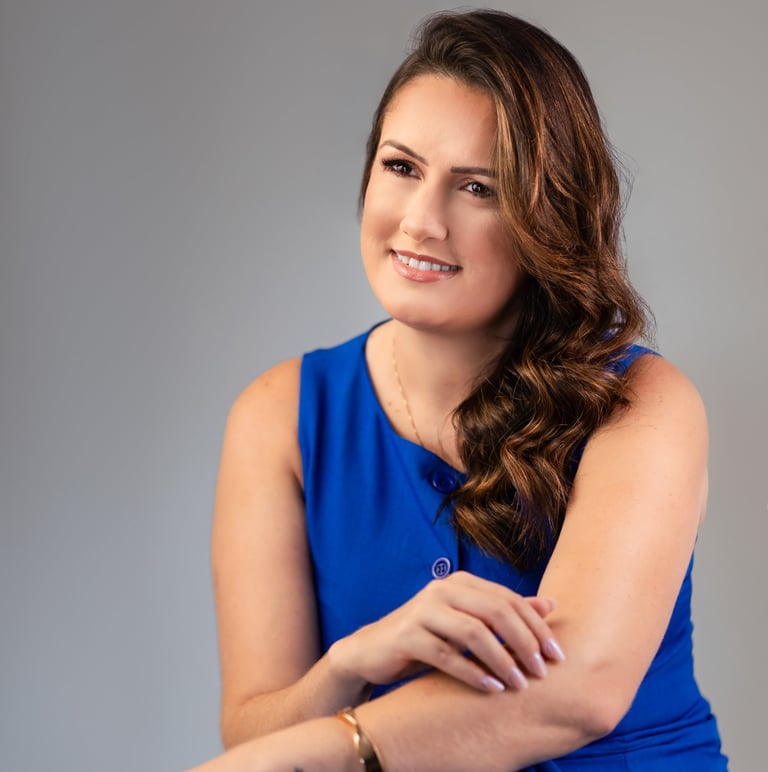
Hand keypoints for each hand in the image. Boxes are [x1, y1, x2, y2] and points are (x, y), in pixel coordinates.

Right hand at [329, 571, 564, 693]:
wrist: (373, 651)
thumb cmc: (428, 637)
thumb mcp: (467, 622)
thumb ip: (505, 612)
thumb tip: (551, 604)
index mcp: (460, 582)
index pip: (508, 599)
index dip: (536, 626)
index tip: (557, 655)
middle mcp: (442, 590)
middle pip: (495, 611)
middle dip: (524, 642)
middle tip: (543, 671)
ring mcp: (422, 611)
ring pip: (473, 632)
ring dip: (502, 660)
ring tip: (521, 684)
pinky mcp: (407, 635)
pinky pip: (446, 655)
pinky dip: (473, 673)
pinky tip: (491, 688)